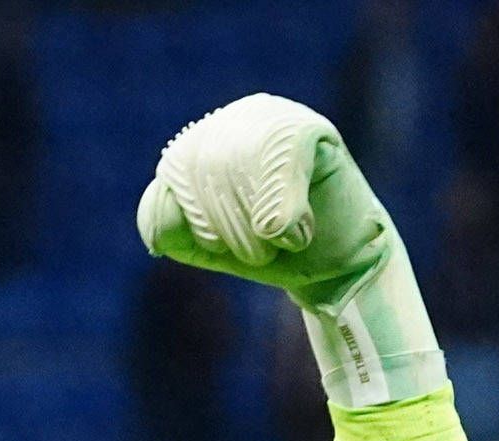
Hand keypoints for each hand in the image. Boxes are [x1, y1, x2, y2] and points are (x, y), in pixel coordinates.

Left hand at [137, 94, 388, 308]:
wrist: (333, 266)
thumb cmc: (268, 249)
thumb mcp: (204, 244)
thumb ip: (165, 221)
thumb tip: (165, 193)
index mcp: (205, 138)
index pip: (175, 174)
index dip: (198, 224)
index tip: (224, 247)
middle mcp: (240, 116)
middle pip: (205, 166)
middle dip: (229, 226)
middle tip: (259, 251)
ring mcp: (278, 116)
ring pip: (240, 162)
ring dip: (256, 225)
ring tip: (279, 240)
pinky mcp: (311, 129)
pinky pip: (281, 160)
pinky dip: (284, 212)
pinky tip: (298, 230)